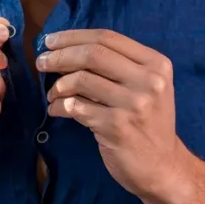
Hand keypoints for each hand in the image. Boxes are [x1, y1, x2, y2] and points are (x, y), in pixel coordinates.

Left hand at [37, 29, 186, 198]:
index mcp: (156, 64)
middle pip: (93, 54)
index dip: (72, 36)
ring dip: (58, 85)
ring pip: (81, 80)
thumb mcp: (146, 87)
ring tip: (52, 93)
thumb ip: (118, 65)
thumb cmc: (147, 122)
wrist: (163, 167)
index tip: (49, 41)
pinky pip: (76, 107)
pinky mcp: (116, 127)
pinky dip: (59, 106)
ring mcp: (134, 104)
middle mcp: (149, 81)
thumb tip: (66, 48)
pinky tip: (56, 109)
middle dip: (59, 56)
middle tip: (41, 63)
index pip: (107, 37)